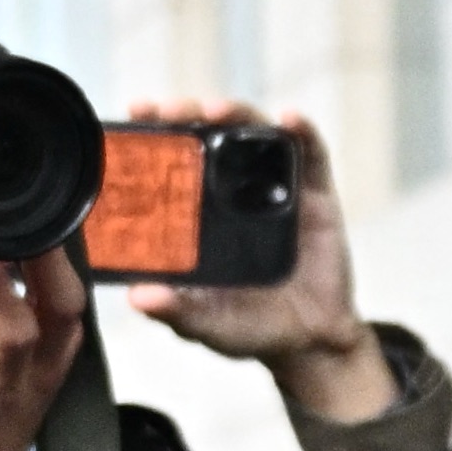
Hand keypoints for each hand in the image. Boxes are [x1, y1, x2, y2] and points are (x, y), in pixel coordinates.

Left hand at [118, 97, 395, 424]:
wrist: (310, 341)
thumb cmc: (250, 325)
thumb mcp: (207, 321)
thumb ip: (178, 310)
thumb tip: (139, 298)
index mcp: (197, 210)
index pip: (171, 160)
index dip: (152, 132)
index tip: (136, 111)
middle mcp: (232, 189)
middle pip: (208, 134)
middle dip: (187, 113)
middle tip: (170, 109)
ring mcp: (275, 186)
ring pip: (254, 134)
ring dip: (236, 113)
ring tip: (217, 110)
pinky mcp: (315, 193)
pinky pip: (311, 154)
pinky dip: (303, 131)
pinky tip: (290, 120)